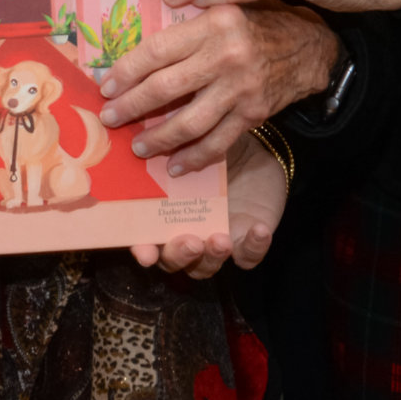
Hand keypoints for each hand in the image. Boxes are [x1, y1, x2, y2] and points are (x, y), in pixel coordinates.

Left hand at [95, 3, 336, 174]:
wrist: (308, 46)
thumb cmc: (254, 25)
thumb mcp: (221, 10)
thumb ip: (186, 27)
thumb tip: (132, 54)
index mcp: (213, 24)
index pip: (158, 50)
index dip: (127, 70)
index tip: (106, 86)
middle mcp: (226, 56)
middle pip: (167, 88)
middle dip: (132, 106)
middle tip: (110, 118)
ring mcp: (241, 89)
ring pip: (189, 122)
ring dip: (158, 138)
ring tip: (138, 146)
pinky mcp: (253, 114)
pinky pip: (217, 142)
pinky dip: (194, 157)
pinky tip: (174, 165)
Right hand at [131, 131, 287, 279]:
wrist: (248, 141)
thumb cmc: (206, 140)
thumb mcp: (189, 140)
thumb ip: (169, 144)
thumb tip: (144, 132)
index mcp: (163, 211)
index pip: (145, 240)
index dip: (142, 250)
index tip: (144, 252)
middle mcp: (185, 230)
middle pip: (173, 260)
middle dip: (179, 256)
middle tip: (191, 242)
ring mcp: (214, 239)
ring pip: (206, 267)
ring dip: (212, 258)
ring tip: (221, 240)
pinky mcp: (245, 241)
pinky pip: (248, 256)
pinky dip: (253, 247)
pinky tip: (258, 230)